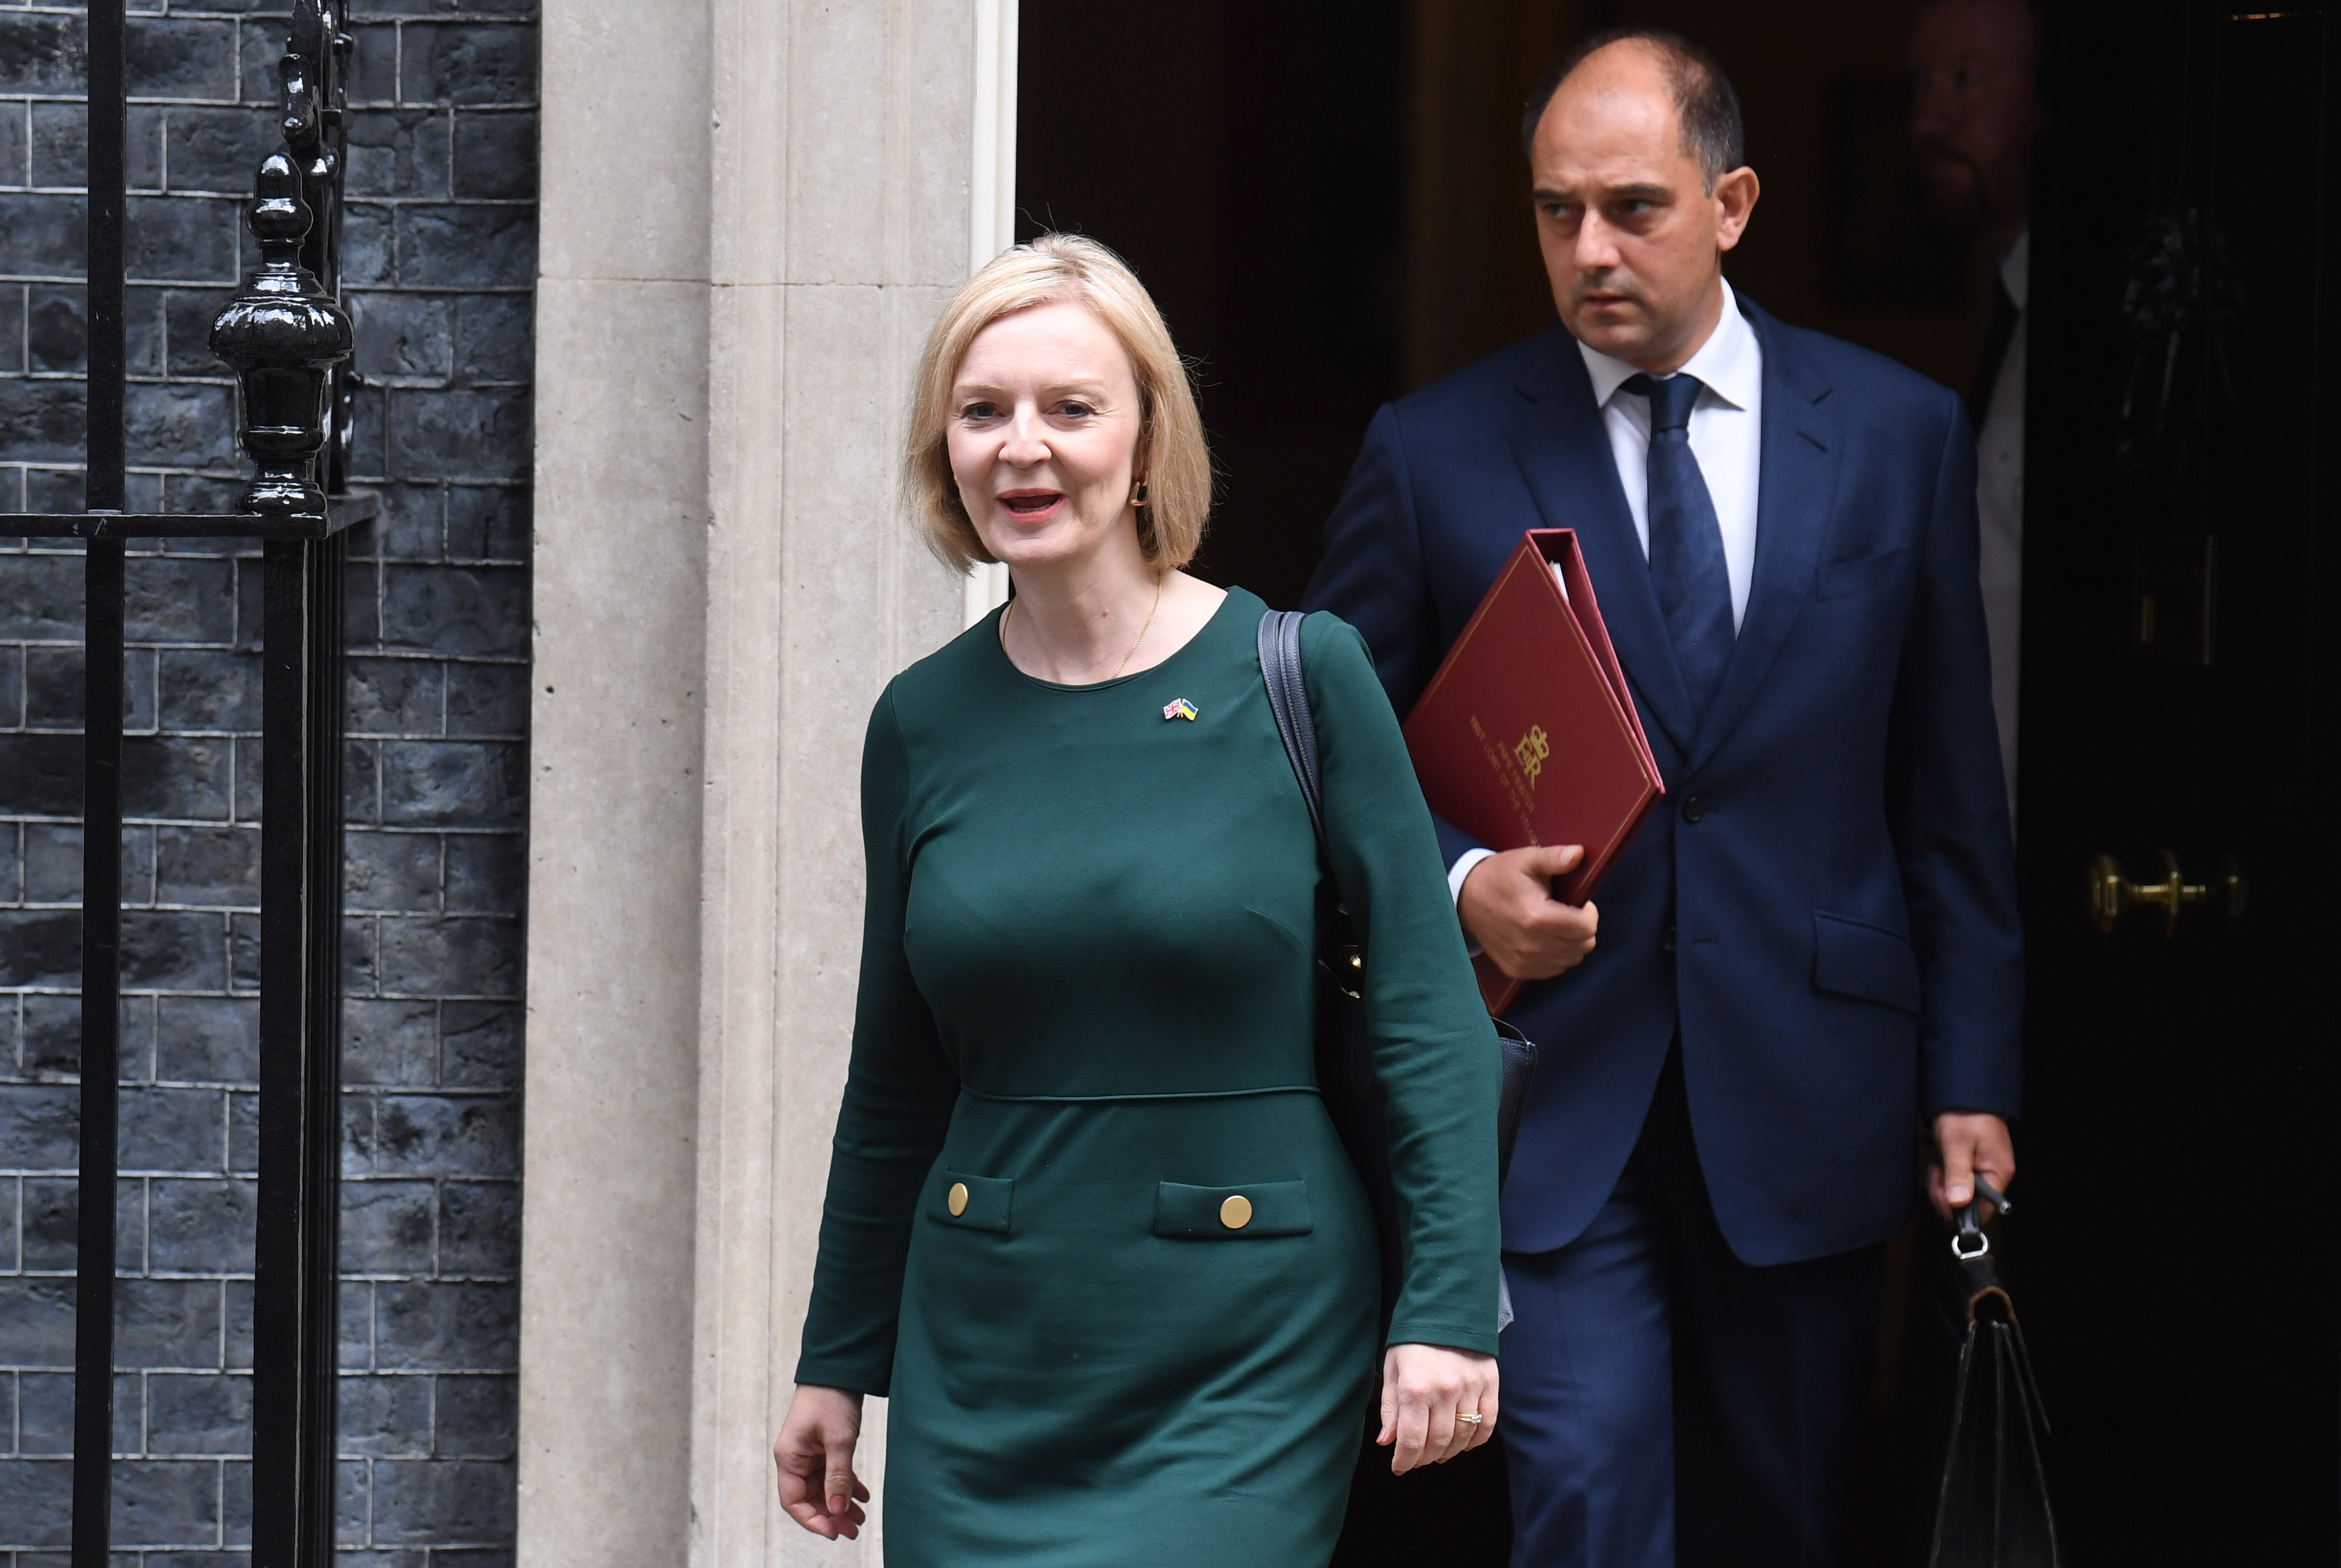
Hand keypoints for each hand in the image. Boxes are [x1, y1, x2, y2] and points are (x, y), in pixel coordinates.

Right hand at [773, 1385, 869, 1539]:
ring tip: (861, 1517)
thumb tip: (838, 1510)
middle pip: (809, 1497)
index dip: (813, 1520)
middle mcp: (795, 1458)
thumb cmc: (832, 1400)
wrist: (838, 1368)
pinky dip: (846, 1486)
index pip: (794, 1501)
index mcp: (789, 1458)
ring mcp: (808, 1453)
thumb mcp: (839, 1440)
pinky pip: (832, 1474)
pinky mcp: (822, 1446)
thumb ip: (838, 1476)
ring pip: (822, 1488)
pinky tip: (862, 1495)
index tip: (834, 1531)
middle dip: (831, 1515)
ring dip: (840, 1503)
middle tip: (854, 1529)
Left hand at [1378, 1343, 1498, 1473]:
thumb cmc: (1413, 1341)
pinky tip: (1465, 1445)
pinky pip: (1488, 1422)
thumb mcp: (1392, 1369)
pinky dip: (1477, 1440)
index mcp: (1415, 1388)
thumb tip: (1387, 1442)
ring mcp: (1470, 1387)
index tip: (1399, 1467)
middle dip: (1424, 1458)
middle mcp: (1444, 1391)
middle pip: (1438, 1442)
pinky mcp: (1490, 1383)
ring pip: (1463, 1436)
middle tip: (1417, 1460)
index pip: (1412, 1439)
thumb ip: (1391, 1408)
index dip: (1405, 1460)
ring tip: (1438, 1454)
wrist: (1446, 1308)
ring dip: (1449, 1452)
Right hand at [1457, 845, 1598, 979]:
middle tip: (1567, 911)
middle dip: (1582, 927)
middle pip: (1583, 945)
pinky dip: (1557, 955)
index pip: (1587, 928)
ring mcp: (1524, 962)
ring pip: (1572, 960)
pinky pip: (1554, 969)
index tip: (1578, 902)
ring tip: (1556, 923)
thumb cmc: (1499, 876)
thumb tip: (1580, 854)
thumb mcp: (1527, 860)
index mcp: (1537, 918)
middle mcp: (1531, 946)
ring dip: (1571, 943)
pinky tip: (1545, 938)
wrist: (1465, 899)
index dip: (1589, 913)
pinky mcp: (1517, 970)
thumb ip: (1555, 858)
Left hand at [1928, 1111, 2015, 1224]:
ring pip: (1959, 1194)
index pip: (1983, 1210)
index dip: (1959, 1211)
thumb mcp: (1957, 1145)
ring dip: (1942, 1184)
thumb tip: (1959, 1203)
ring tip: (1938, 1165)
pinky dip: (1944, 1175)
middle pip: (1968, 1204)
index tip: (1942, 1198)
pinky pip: (1956, 1180)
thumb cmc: (1965, 1115)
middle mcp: (1994, 1175)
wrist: (1965, 1092)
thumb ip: (1958, 1175)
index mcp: (1998, 1173)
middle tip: (1937, 1175)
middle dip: (1946, 1195)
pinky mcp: (1972, 1164)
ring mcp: (1983, 1169)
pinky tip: (1940, 1162)